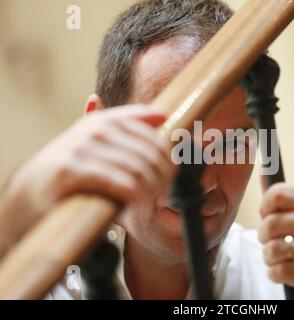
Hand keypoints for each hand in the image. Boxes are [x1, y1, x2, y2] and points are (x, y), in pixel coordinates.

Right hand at [0, 105, 175, 250]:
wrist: (36, 185)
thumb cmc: (78, 164)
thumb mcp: (102, 138)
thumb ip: (131, 125)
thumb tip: (164, 114)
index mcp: (107, 120)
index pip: (153, 136)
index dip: (167, 157)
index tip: (170, 175)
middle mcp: (96, 129)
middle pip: (148, 154)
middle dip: (162, 176)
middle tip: (162, 192)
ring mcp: (82, 147)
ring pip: (136, 168)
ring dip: (149, 187)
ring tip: (150, 199)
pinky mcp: (71, 170)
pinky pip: (116, 181)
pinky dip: (132, 194)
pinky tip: (135, 202)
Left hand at [258, 183, 293, 298]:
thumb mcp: (292, 215)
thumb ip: (276, 196)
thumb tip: (262, 168)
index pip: (277, 193)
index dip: (264, 206)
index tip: (267, 215)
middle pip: (270, 223)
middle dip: (263, 236)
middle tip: (271, 241)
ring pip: (273, 249)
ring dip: (268, 256)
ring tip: (278, 256)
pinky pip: (278, 270)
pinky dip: (274, 273)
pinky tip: (283, 269)